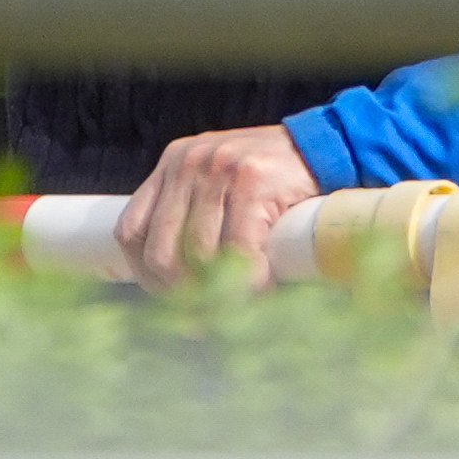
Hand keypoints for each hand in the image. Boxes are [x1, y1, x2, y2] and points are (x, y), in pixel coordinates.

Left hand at [118, 123, 319, 287]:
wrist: (328, 145)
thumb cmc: (273, 175)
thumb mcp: (218, 182)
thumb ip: (194, 215)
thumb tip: (174, 284)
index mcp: (172, 163)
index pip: (131, 231)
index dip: (145, 275)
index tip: (171, 300)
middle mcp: (187, 162)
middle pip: (160, 251)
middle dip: (183, 292)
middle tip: (207, 313)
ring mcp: (217, 167)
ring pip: (197, 255)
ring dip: (219, 291)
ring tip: (239, 303)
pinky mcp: (250, 179)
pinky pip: (237, 249)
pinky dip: (249, 279)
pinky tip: (263, 287)